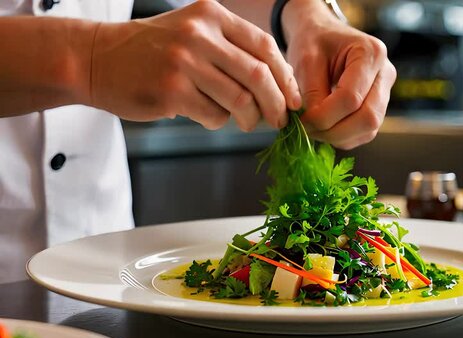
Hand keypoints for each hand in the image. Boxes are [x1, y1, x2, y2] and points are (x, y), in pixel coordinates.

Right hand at [91, 0, 300, 130]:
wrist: (95, 58)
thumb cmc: (152, 51)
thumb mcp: (193, 31)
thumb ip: (231, 50)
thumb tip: (277, 86)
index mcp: (211, 15)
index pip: (265, 47)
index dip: (286, 77)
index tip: (293, 99)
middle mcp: (199, 34)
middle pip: (259, 76)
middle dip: (277, 104)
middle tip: (279, 121)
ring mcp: (184, 62)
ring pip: (240, 100)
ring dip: (250, 118)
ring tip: (246, 123)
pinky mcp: (171, 91)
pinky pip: (214, 115)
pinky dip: (218, 121)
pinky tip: (206, 115)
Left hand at [283, 1, 395, 148]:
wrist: (323, 35)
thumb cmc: (314, 41)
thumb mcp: (306, 59)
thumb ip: (312, 92)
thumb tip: (313, 124)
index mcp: (371, 53)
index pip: (351, 97)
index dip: (324, 116)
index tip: (301, 120)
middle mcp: (385, 73)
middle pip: (368, 118)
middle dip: (334, 131)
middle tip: (307, 130)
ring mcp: (385, 92)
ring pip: (369, 129)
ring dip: (338, 137)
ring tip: (313, 129)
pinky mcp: (378, 107)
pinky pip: (365, 132)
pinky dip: (344, 137)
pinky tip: (325, 128)